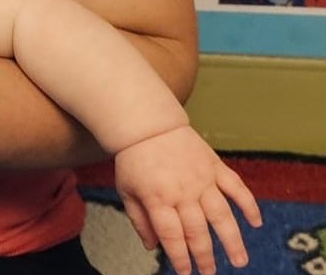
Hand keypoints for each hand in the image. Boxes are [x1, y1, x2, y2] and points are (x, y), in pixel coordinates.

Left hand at [114, 126, 262, 274]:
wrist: (147, 124)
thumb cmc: (134, 159)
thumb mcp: (127, 190)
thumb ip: (139, 219)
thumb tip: (152, 247)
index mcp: (157, 197)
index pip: (172, 235)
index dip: (181, 257)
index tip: (187, 273)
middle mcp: (182, 191)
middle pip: (197, 230)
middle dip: (205, 256)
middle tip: (210, 273)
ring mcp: (202, 178)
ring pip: (222, 215)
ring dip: (233, 240)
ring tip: (239, 261)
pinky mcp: (215, 167)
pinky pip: (237, 187)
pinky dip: (249, 205)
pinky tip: (256, 223)